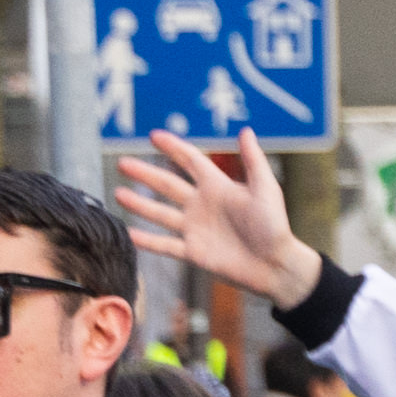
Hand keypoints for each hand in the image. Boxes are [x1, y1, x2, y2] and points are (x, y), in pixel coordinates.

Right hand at [115, 129, 324, 310]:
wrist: (276, 266)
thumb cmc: (275, 227)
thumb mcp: (265, 189)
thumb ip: (253, 161)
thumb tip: (245, 130)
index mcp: (218, 186)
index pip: (190, 161)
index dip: (173, 147)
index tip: (153, 135)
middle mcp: (202, 205)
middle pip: (167, 185)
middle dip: (145, 174)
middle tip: (123, 163)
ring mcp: (196, 229)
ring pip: (161, 213)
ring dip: (140, 204)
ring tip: (118, 193)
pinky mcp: (194, 253)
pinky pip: (166, 245)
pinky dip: (148, 241)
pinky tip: (130, 232)